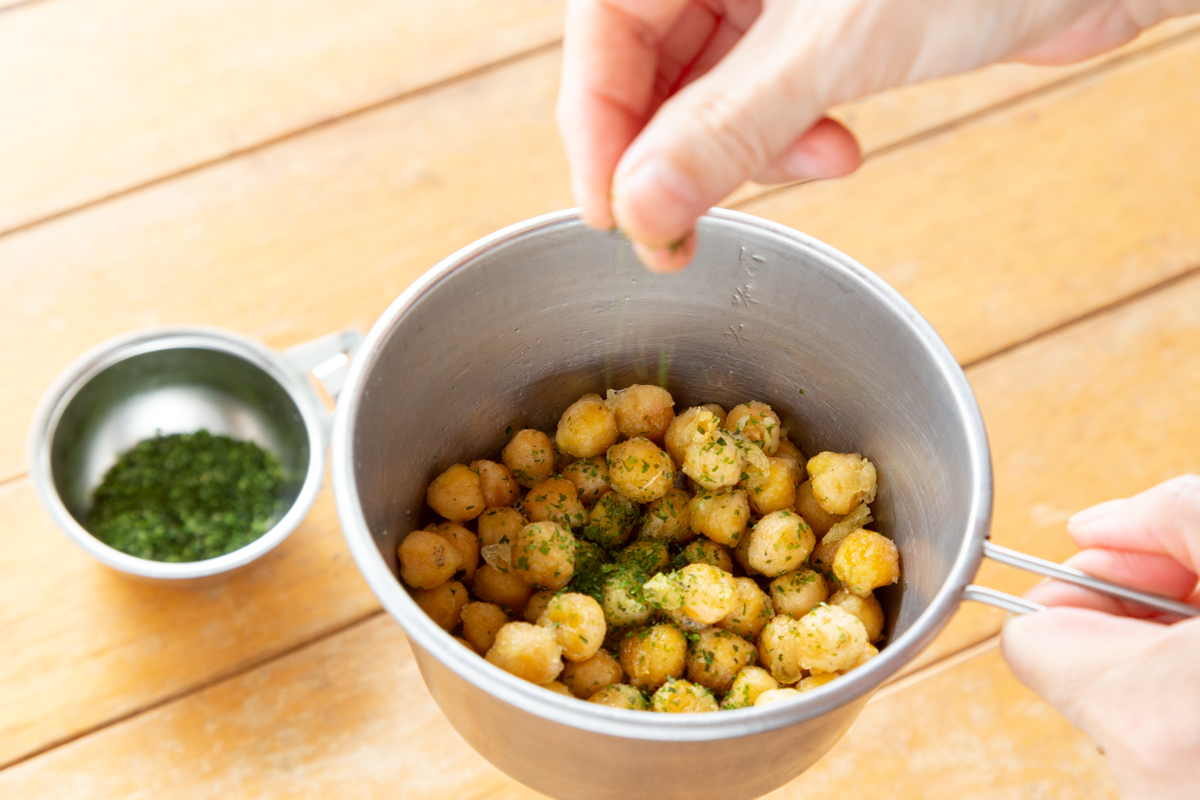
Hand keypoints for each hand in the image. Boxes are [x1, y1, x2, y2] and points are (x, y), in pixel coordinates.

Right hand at [557, 0, 1197, 271]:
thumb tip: (640, 208)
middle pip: (649, 72)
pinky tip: (836, 146)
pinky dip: (789, 141)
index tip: (615, 216)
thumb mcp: (834, 44)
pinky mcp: (816, 31)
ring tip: (813, 162)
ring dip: (748, 153)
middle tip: (688, 226)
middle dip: (678, 155)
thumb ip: (727, 129)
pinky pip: (764, 101)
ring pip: (707, 97)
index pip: (604, 36)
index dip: (600, 131)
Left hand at [1001, 475, 1199, 798]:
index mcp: (1151, 710)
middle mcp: (1152, 778)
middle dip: (1142, 614)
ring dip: (1175, 655)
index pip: (1029, 636)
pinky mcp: (1191, 795)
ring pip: (1134, 700)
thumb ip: (1167, 518)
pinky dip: (1192, 694)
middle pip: (1084, 664)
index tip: (1139, 566)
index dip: (1083, 584)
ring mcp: (1173, 796)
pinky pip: (1174, 733)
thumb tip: (1093, 526)